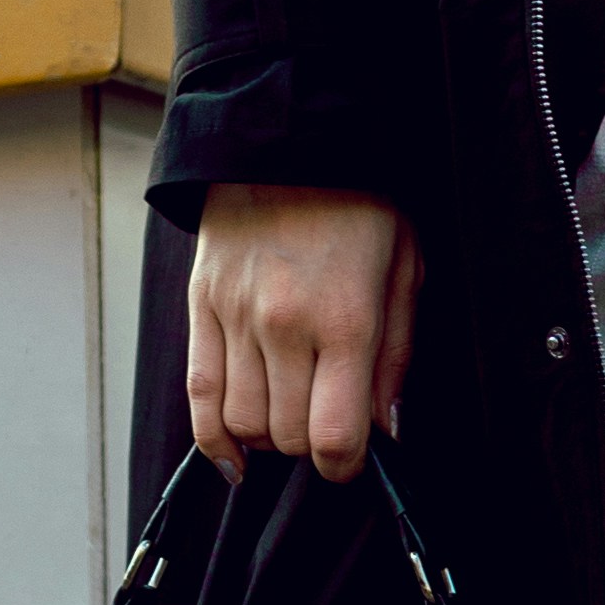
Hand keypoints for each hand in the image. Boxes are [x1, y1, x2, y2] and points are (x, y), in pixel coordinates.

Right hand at [186, 186, 422, 482]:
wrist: (287, 139)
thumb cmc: (360, 202)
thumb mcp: (406, 267)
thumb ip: (396, 355)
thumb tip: (387, 429)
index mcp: (345, 319)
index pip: (335, 436)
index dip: (346, 466)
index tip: (353, 460)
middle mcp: (285, 326)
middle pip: (287, 437)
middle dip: (310, 448)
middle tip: (325, 424)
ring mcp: (235, 317)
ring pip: (242, 423)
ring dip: (267, 439)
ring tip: (287, 418)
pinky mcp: (201, 307)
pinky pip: (199, 394)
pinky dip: (214, 438)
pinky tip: (235, 456)